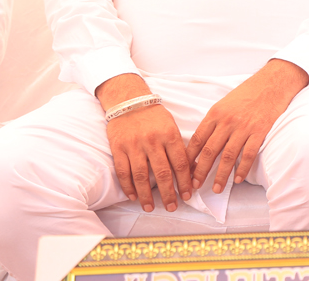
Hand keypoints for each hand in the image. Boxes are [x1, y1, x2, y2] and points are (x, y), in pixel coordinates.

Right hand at [97, 73, 191, 212]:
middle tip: (172, 207)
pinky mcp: (118, 149)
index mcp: (169, 135)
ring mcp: (134, 146)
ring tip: (151, 207)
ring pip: (141, 176)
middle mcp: (152, 141)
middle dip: (168, 193)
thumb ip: (178, 147)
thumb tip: (189, 170)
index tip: (187, 195)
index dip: (184, 182)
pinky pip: (123, 172)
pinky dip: (128, 186)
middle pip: (161, 173)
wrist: (129, 101)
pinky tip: (133, 196)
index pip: (180, 164)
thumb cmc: (154, 116)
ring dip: (146, 195)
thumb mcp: (171, 126)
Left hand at [187, 59, 308, 192]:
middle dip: (200, 171)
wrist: (272, 82)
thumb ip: (214, 121)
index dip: (189, 158)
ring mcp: (243, 127)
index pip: (197, 140)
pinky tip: (238, 179)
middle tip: (195, 186)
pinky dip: (242, 169)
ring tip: (216, 188)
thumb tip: (203, 142)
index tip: (185, 171)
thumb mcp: (224, 103)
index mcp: (215, 113)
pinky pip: (248, 154)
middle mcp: (227, 121)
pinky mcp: (259, 131)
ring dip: (220, 175)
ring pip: (227, 156)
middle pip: (209, 151)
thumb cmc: (248, 92)